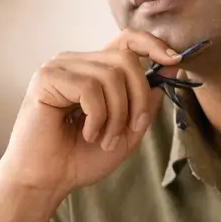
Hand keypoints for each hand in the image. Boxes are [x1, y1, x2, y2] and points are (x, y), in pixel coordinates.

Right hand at [0, 31, 182, 198]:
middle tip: (131, 129)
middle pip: (126, 59)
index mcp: (94, 70)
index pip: (127, 40)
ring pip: (111, 76)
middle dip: (138, 98)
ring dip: (117, 115)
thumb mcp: (126, 131)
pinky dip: (97, 117)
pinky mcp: (47, 77)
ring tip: (103, 139)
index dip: (154, 44)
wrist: (46, 181)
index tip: (174, 61)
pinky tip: (87, 134)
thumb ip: (146, 102)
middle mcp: (77, 62)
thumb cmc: (79, 159)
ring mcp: (60, 67)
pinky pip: (90, 88)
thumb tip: (171, 66)